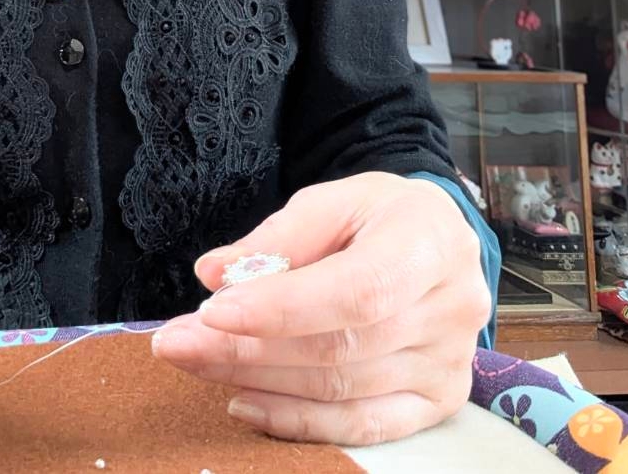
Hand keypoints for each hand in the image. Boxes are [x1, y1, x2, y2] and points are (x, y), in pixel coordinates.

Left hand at [150, 172, 489, 446]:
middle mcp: (450, 308)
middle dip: (247, 348)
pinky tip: (243, 402)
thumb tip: (214, 274)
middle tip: (177, 341)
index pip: (355, 290)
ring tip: (196, 362)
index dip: (281, 307)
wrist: (437, 239)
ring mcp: (448, 363)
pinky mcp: (437, 400)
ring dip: (258, 381)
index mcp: (429, 242)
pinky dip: (297, 421)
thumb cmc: (378, 215)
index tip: (211, 311)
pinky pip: (362, 427)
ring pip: (342, 391)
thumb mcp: (333, 200)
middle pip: (340, 347)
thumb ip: (278, 237)